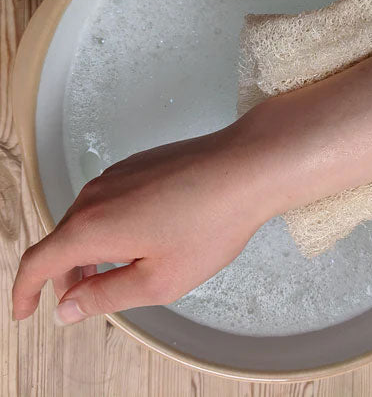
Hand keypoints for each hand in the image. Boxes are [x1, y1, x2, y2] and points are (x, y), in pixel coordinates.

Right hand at [12, 124, 270, 324]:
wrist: (244, 168)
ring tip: (117, 270)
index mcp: (92, 225)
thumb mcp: (158, 279)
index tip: (26, 310)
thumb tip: (69, 306)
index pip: (38, 262)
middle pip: (62, 240)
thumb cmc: (210, 222)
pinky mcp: (139, 164)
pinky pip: (110, 200)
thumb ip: (105, 295)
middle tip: (85, 298)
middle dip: (67, 275)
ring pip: (87, 218)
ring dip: (91, 249)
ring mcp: (118, 173)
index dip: (25, 291)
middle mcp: (96, 193)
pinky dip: (111, 225)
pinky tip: (142, 235)